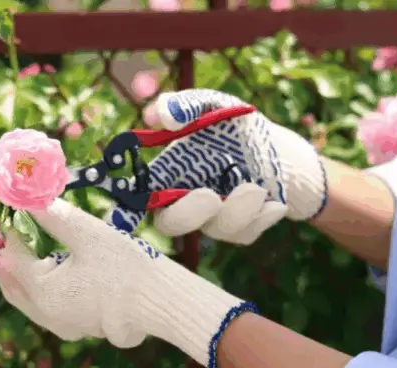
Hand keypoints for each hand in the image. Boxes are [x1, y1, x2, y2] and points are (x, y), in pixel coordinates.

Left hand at [0, 198, 246, 358]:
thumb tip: (28, 197)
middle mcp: (45, 314)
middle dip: (6, 258)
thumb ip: (54, 216)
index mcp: (42, 291)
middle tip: (6, 231)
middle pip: (10, 285)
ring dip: (21, 275)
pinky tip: (48, 270)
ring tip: (24, 247)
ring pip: (26, 299)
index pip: (10, 258)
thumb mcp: (87, 234)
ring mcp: (60, 325)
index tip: (6, 211)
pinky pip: (45, 307)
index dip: (6, 233)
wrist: (160, 302)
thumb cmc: (124, 267)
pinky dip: (38, 288)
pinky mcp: (76, 328)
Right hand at [109, 89, 326, 241]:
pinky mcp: (242, 229)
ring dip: (236, 211)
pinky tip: (273, 201)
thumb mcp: (213, 104)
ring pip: (215, 229)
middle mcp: (184, 200)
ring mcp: (212, 218)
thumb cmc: (234, 125)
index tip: (117, 220)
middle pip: (170, 224)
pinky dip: (261, 217)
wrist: (279, 147)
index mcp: (168, 173)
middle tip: (209, 195)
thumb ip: (185, 105)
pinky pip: (245, 234)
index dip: (124, 212)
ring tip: (256, 188)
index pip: (137, 199)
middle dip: (187, 215)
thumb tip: (160, 115)